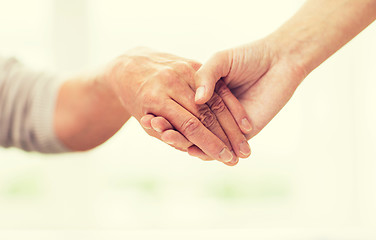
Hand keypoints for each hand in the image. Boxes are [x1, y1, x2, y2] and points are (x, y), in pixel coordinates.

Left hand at [105, 47, 250, 164]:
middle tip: (241, 156)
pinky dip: (231, 105)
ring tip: (245, 144)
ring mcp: (184, 70)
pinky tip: (244, 123)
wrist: (131, 65)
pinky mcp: (193, 64)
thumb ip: (166, 131)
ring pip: (215, 101)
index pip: (190, 126)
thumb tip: (187, 148)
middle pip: (206, 114)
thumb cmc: (136, 98)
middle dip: (225, 138)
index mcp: (157, 97)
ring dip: (232, 125)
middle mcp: (172, 82)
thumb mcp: (143, 116)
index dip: (209, 144)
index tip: (224, 159)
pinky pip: (217, 88)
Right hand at [145, 38, 306, 151]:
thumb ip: (206, 76)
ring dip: (183, 141)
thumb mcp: (220, 61)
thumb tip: (196, 99)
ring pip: (203, 140)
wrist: (279, 60)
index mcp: (209, 96)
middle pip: (190, 128)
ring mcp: (230, 125)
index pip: (185, 111)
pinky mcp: (246, 133)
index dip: (168, 114)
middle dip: (172, 130)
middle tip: (154, 128)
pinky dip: (205, 150)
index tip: (149, 116)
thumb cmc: (249, 56)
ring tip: (165, 136)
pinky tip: (189, 148)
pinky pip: (224, 146)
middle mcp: (217, 113)